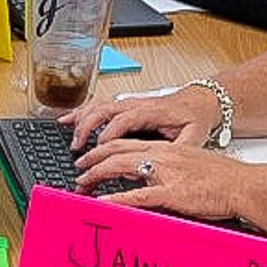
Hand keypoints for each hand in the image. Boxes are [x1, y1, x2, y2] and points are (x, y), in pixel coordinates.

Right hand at [63, 84, 219, 150]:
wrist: (199, 101)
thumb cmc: (195, 118)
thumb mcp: (195, 136)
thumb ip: (180, 150)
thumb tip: (164, 164)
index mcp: (152, 111)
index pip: (125, 120)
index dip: (109, 134)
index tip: (99, 149)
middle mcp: (137, 104)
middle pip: (104, 110)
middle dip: (87, 128)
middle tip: (78, 149)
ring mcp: (128, 102)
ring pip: (98, 106)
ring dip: (81, 121)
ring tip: (72, 139)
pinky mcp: (124, 104)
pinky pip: (97, 104)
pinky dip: (80, 112)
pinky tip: (66, 120)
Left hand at [72, 137, 248, 221]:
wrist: (245, 185)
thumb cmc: (223, 179)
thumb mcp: (191, 164)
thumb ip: (168, 168)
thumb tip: (150, 179)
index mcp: (166, 148)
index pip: (125, 143)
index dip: (102, 149)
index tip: (89, 158)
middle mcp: (162, 155)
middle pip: (115, 151)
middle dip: (91, 160)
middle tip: (77, 170)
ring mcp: (166, 173)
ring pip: (120, 167)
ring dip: (96, 175)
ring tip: (81, 185)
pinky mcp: (172, 193)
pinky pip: (137, 196)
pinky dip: (115, 199)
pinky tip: (101, 203)